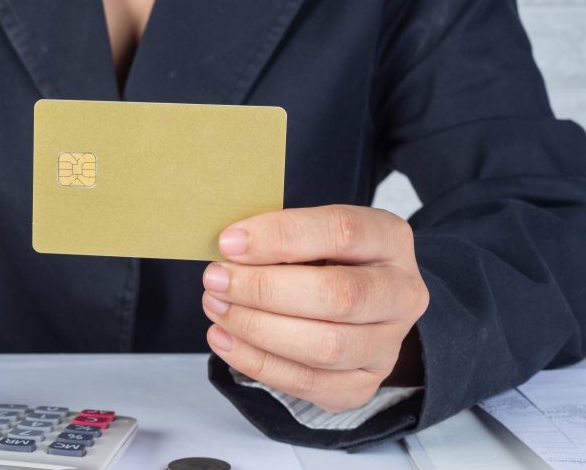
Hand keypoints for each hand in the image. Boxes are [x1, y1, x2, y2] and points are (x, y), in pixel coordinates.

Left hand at [202, 205, 428, 412]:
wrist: (354, 310)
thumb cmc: (321, 261)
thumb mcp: (308, 234)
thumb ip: (278, 237)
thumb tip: (229, 248)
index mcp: (390, 240)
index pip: (343, 232)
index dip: (281, 236)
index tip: (229, 242)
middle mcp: (401, 294)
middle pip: (339, 296)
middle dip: (264, 289)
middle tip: (216, 280)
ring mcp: (386, 345)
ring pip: (325, 346)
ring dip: (256, 328)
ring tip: (216, 308)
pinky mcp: (361, 384)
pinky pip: (307, 382)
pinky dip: (256, 362)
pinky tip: (223, 339)